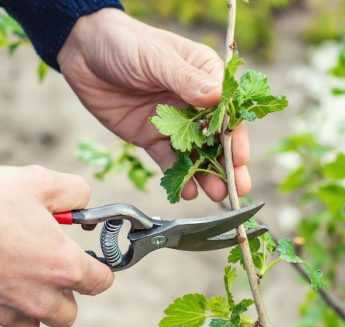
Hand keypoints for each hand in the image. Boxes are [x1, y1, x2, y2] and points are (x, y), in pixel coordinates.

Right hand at [0, 166, 112, 326]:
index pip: (100, 282)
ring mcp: (6, 308)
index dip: (103, 269)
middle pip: (68, 313)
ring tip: (33, 278)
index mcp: (61, 264)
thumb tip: (84, 202)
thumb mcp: (42, 183)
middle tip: (61, 267)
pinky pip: (4, 324)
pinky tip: (7, 281)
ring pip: (34, 326)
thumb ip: (76, 192)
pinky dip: (11, 310)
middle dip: (70, 293)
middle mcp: (36, 294)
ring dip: (40, 307)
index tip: (97, 260)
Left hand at [58, 9, 250, 201]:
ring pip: (194, 152)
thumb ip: (187, 80)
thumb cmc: (125, 44)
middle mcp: (192, 102)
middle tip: (236, 189)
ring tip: (216, 195)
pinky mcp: (152, 136)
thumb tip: (218, 98)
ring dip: (205, 174)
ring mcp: (172, 122)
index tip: (239, 158)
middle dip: (226, 164)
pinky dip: (177, 175)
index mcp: (204, 76)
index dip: (235, 136)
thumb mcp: (157, 58)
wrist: (84, 53)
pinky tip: (186, 190)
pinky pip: (168, 159)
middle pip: (215, 137)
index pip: (227, 110)